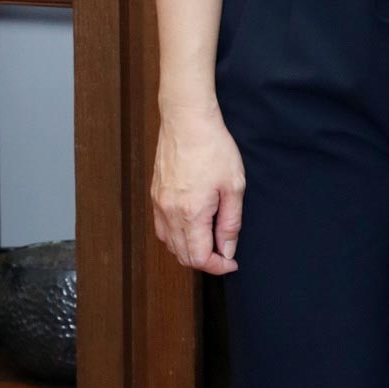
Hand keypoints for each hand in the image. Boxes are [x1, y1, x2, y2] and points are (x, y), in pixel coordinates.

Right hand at [152, 103, 245, 273]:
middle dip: (205, 262)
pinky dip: (176, 237)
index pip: (199, 258)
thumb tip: (228, 249)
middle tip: (224, 253)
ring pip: (169, 244)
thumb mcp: (233, 186)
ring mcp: (159, 204)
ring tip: (210, 241)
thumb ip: (230, 223)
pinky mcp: (154, 195)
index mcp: (191, 213)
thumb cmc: (213, 148)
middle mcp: (169, 213)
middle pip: (182, 256)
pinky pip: (162, 228)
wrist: (186, 121)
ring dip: (189, 250)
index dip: (217, 266)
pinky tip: (192, 227)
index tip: (231, 262)